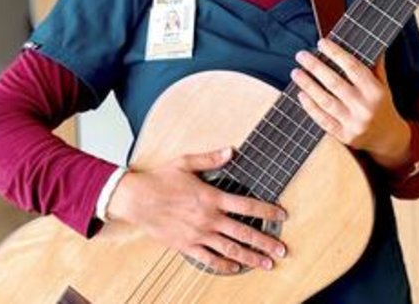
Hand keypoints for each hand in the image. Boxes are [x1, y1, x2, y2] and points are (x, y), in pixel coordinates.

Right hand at [105, 147, 286, 273]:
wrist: (136, 199)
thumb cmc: (160, 179)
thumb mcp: (186, 162)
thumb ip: (211, 159)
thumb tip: (231, 151)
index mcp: (211, 197)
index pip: (247, 205)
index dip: (267, 210)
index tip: (282, 215)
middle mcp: (208, 218)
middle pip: (244, 232)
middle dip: (265, 242)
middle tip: (282, 250)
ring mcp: (198, 234)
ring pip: (230, 249)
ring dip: (251, 257)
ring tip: (267, 263)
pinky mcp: (186, 245)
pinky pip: (209, 259)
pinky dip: (224, 265)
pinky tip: (235, 268)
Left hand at [292, 38, 411, 169]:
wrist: (387, 137)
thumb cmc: (381, 104)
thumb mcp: (382, 84)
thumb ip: (374, 65)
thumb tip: (362, 40)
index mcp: (376, 91)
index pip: (353, 67)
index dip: (336, 54)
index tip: (321, 42)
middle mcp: (365, 107)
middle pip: (335, 83)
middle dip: (315, 67)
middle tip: (301, 55)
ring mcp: (354, 123)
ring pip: (326, 101)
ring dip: (308, 85)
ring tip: (296, 72)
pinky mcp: (344, 136)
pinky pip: (323, 120)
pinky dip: (310, 107)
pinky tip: (301, 94)